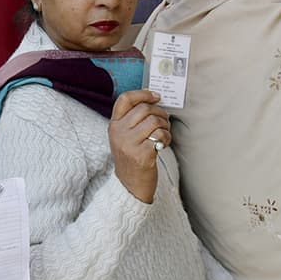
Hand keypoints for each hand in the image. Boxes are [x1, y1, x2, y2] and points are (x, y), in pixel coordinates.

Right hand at [108, 89, 170, 203]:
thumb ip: (133, 119)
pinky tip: (164, 145)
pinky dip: (167, 138)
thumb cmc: (131, 158)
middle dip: (160, 113)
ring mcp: (129, 143)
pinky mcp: (142, 154)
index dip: (143, 94)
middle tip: (164, 122)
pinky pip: (161, 136)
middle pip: (144, 109)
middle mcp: (119, 132)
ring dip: (165, 127)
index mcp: (114, 125)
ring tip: (164, 135)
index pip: (125, 99)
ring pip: (155, 121)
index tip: (156, 96)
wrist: (130, 186)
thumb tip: (153, 101)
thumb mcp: (124, 137)